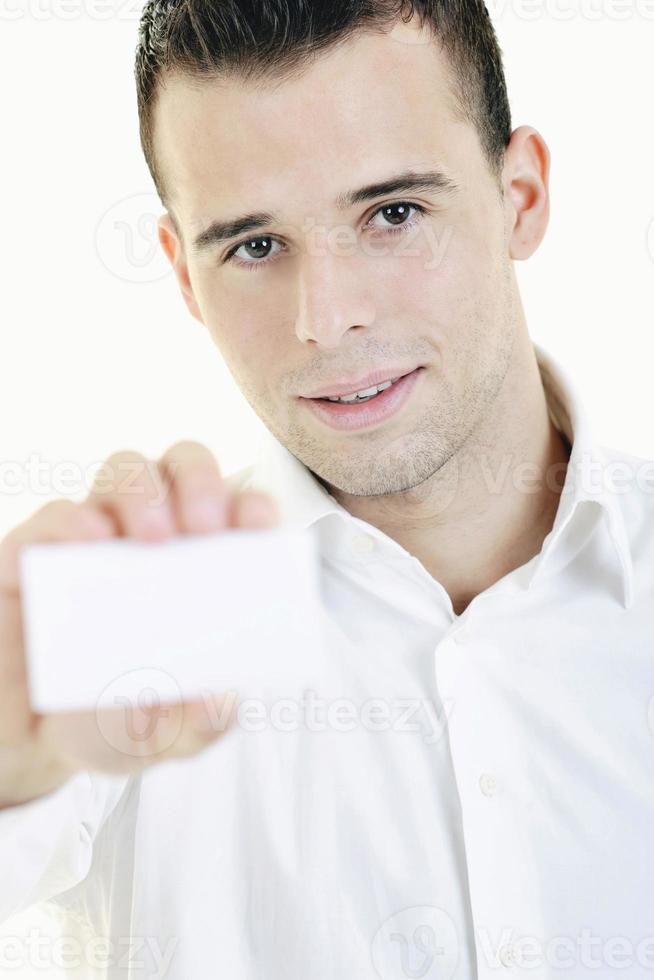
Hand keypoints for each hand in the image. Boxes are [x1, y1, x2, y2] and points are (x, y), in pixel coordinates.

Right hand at [0, 440, 278, 808]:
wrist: (37, 740)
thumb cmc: (120, 718)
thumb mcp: (168, 736)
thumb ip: (199, 725)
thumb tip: (219, 702)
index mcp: (201, 566)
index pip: (236, 511)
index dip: (251, 505)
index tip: (257, 524)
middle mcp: (152, 535)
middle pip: (183, 469)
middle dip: (201, 483)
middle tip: (203, 528)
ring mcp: (93, 537)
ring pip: (122, 472)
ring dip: (142, 491)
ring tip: (153, 537)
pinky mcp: (34, 553)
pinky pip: (50, 518)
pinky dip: (69, 522)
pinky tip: (86, 541)